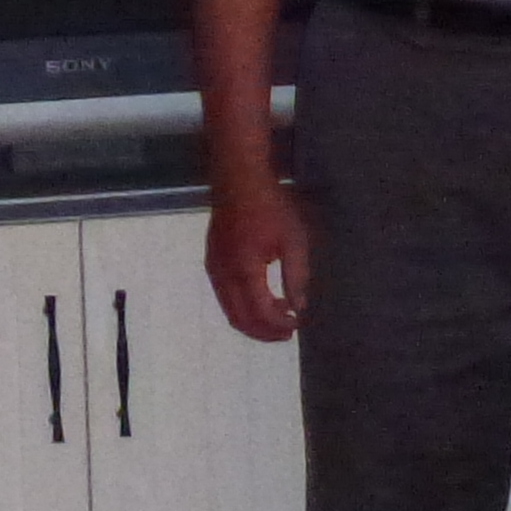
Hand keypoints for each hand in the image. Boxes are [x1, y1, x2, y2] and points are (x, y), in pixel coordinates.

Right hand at [206, 177, 311, 341]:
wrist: (238, 179)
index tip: (298, 324)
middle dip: (264, 332)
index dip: (279, 324)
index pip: (260, 312)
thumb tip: (299, 306)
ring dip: (253, 322)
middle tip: (287, 332)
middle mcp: (223, 275)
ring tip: (278, 319)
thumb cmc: (270, 206)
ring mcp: (214, 269)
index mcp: (245, 269)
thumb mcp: (293, 239)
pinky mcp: (212, 262)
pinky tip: (261, 300)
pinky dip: (242, 308)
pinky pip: (225, 297)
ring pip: (230, 311)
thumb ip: (296, 276)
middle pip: (240, 319)